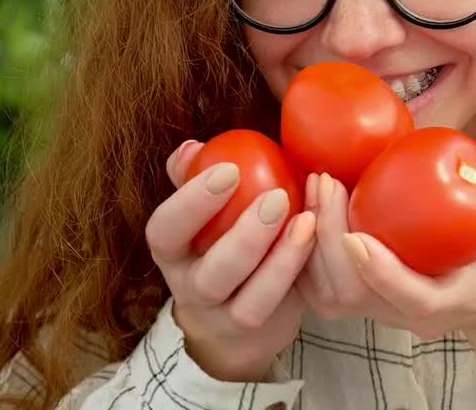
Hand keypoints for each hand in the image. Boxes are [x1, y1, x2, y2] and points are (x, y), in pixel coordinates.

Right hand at [145, 140, 316, 381]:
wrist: (232, 310)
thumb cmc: (220, 238)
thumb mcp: (205, 210)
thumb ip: (195, 176)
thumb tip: (192, 148)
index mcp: (171, 249)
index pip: (165, 229)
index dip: (192, 202)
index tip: (229, 170)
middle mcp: (188, 286)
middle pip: (208, 273)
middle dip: (243, 235)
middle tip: (277, 196)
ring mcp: (220, 314)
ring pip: (244, 298)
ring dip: (276, 257)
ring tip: (305, 218)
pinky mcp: (252, 327)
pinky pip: (271, 305)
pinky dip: (291, 271)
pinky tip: (310, 237)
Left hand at [296, 170, 475, 340]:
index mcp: (454, 300)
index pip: (414, 298)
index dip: (382, 273)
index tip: (356, 235)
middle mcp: (411, 313)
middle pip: (357, 294)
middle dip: (331, 239)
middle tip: (327, 180)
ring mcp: (383, 309)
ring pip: (330, 294)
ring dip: (312, 242)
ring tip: (316, 183)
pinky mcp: (363, 298)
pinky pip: (321, 286)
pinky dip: (304, 249)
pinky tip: (307, 202)